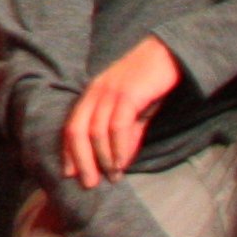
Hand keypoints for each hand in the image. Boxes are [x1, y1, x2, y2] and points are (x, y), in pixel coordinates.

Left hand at [59, 33, 183, 186]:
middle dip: (81, 160)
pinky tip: (122, 162)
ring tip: (111, 176)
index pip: (71, 126)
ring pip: (96, 131)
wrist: (168, 53)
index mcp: (91, 94)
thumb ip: (127, 133)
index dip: (68, 151)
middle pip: (77, 131)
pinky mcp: (127, 94)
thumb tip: (120, 161)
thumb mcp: (135, 111)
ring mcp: (109, 92)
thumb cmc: (150, 82)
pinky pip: (117, 126)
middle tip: (88, 184)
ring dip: (103, 158)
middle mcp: (95, 92)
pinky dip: (118, 147)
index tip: (70, 174)